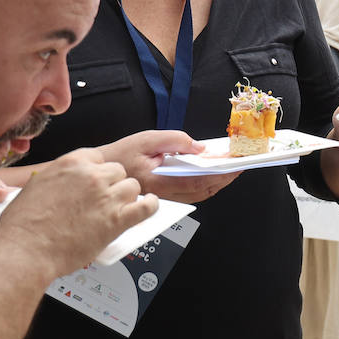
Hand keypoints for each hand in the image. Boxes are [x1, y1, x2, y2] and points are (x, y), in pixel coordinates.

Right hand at [0, 149, 157, 276]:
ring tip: (116, 208)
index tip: (97, 180)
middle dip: (112, 184)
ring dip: (126, 197)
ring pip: (131, 187)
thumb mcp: (34, 188)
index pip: (98, 157)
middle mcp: (92, 177)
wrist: (25, 251)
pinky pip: (145, 207)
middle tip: (103, 199)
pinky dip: (150, 206)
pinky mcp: (117, 219)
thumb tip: (65, 183)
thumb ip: (57, 179)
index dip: (98, 171)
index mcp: (71, 164)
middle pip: (117, 171)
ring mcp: (106, 197)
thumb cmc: (23, 226)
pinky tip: (148, 206)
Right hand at [98, 130, 237, 203]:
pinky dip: (204, 185)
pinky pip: (188, 195)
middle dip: (224, 179)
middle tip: (240, 166)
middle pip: (202, 191)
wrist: (99, 172)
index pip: (197, 181)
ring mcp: (162, 199)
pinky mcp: (161, 198)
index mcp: (158, 181)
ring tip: (230, 169)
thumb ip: (175, 140)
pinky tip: (211, 174)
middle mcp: (161, 195)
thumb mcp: (146, 139)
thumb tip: (200, 147)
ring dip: (216, 183)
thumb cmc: (118, 155)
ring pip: (197, 196)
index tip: (236, 165)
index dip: (220, 175)